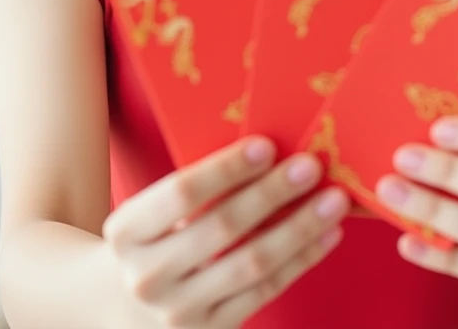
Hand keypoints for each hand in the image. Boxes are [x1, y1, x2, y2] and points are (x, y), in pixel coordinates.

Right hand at [101, 136, 348, 326]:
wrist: (125, 309)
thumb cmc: (150, 244)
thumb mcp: (149, 215)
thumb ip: (196, 191)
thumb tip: (268, 152)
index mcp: (125, 232)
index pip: (181, 193)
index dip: (226, 169)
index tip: (266, 146)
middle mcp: (147, 275)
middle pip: (222, 227)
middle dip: (272, 194)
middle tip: (310, 166)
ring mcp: (178, 311)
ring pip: (251, 264)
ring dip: (299, 229)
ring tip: (333, 202)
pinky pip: (265, 292)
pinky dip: (301, 261)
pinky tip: (326, 236)